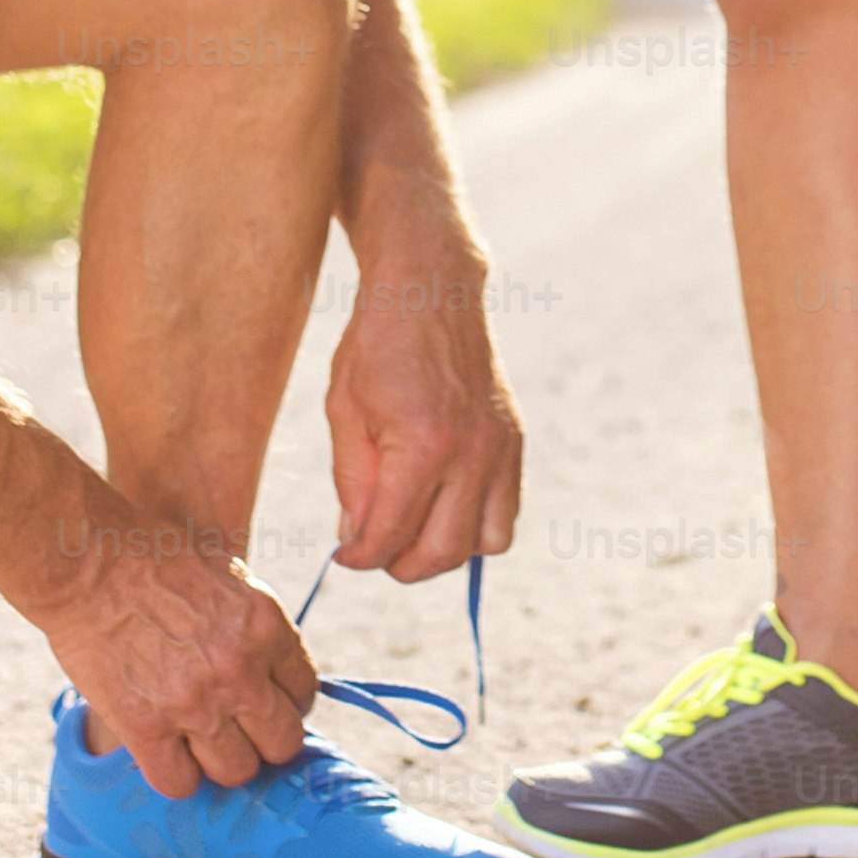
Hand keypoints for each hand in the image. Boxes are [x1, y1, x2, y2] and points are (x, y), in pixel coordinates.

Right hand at [41, 527, 317, 796]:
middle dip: (262, 740)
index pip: (304, 692)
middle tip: (236, 729)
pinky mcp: (145, 726)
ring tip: (197, 741)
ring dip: (219, 761)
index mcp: (265, 626)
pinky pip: (179, 783)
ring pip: (236, 771)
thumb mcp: (228, 574)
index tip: (259, 700)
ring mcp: (193, 702)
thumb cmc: (152, 556)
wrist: (85, 561)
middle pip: (282, 743)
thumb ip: (255, 626)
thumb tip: (272, 672)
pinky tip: (163, 751)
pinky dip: (175, 774)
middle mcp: (238, 669)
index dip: (283, 701)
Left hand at [323, 222, 526, 583]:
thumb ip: (352, 482)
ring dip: (445, 551)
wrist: (432, 292)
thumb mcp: (344, 411)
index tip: (345, 556)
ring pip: (485, 544)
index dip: (360, 557)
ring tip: (412, 530)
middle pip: (442, 552)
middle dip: (401, 564)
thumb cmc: (377, 346)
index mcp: (422, 444)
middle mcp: (471, 452)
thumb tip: (358, 539)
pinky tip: (443, 508)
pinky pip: (506, 513)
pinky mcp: (514, 442)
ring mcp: (500, 448)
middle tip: (375, 551)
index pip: (390, 534)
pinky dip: (476, 526)